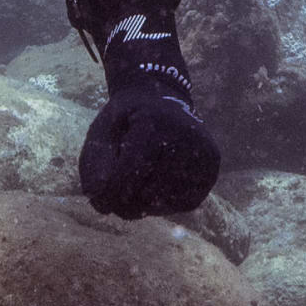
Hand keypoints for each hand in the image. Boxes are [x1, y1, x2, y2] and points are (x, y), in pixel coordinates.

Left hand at [81, 89, 217, 217]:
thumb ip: (94, 165)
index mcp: (152, 121)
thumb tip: (100, 202)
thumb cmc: (126, 121)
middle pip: (148, 191)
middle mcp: (184, 134)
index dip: (111, 192)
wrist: (161, 100)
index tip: (99, 201)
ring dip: (144, 205)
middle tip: (114, 198)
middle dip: (124, 202)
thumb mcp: (102, 132)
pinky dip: (166, 204)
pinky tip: (156, 186)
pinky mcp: (212, 166)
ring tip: (135, 186)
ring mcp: (202, 150)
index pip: (131, 170)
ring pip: (167, 201)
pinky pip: (185, 203)